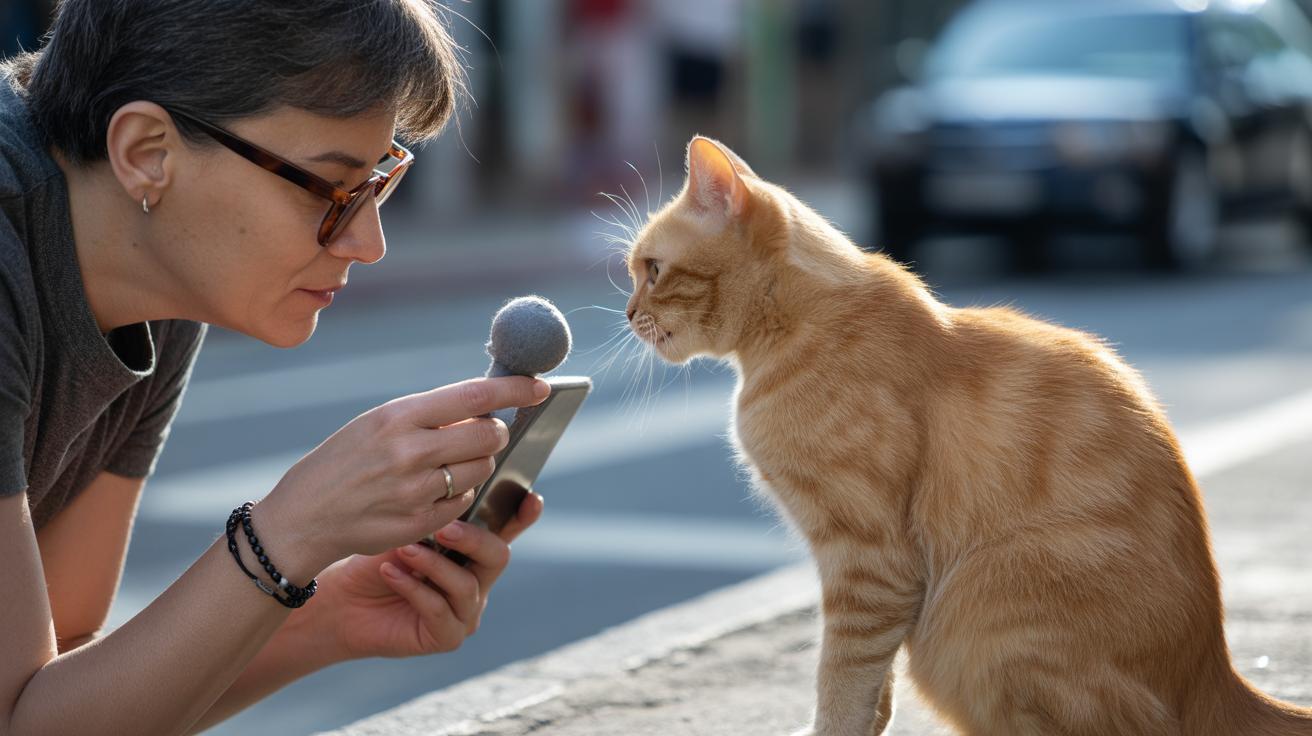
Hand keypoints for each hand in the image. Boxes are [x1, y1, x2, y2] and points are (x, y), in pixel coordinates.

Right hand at [252, 377, 549, 580]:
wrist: (303, 516)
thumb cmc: (345, 461)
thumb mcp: (377, 423)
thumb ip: (428, 415)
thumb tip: (487, 406)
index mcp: (399, 416)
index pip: (475, 396)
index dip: (516, 391)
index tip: (540, 387)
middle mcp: (410, 451)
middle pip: (490, 436)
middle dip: (496, 433)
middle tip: (486, 432)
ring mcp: (417, 490)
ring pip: (481, 470)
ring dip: (476, 464)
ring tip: (445, 464)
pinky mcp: (421, 522)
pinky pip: (465, 502)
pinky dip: (459, 493)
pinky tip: (431, 491)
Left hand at [295, 492, 544, 660]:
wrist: (341, 599)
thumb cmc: (373, 556)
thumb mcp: (404, 525)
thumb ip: (433, 511)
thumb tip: (450, 478)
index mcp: (473, 550)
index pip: (507, 530)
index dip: (524, 516)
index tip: (532, 499)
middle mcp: (478, 580)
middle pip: (498, 556)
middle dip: (473, 539)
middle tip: (445, 528)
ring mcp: (465, 611)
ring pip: (467, 585)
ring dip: (434, 565)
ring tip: (406, 550)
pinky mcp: (446, 636)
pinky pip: (441, 612)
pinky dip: (415, 589)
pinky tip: (392, 573)